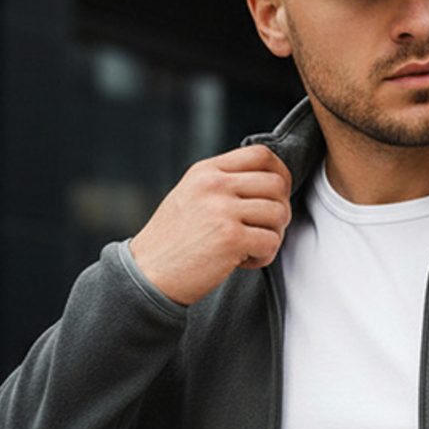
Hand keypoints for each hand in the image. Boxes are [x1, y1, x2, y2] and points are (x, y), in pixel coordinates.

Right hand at [129, 145, 293, 307]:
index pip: (261, 155)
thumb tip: (268, 182)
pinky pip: (271, 242)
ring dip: (273, 235)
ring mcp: (222, 210)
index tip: (276, 196)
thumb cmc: (173, 241)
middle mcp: (214, 185)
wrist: (149, 273)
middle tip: (263, 229)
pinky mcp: (230, 239)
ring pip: (279, 213)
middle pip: (277, 184)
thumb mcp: (192, 196)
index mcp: (206, 171)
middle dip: (279, 210)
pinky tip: (244, 261)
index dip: (280, 175)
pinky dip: (264, 256)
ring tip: (250, 247)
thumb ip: (224, 184)